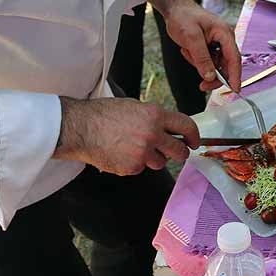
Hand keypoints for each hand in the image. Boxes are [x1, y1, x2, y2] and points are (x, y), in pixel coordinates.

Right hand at [54, 97, 197, 173]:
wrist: (80, 128)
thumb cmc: (104, 114)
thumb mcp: (134, 107)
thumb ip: (154, 118)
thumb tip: (169, 127)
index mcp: (155, 116)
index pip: (186, 126)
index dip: (194, 136)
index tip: (195, 142)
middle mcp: (152, 134)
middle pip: (179, 151)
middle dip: (180, 153)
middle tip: (176, 152)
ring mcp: (142, 153)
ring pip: (160, 162)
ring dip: (153, 158)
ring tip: (135, 148)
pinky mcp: (131, 167)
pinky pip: (141, 168)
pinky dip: (134, 164)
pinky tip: (121, 153)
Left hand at [149, 0, 240, 92]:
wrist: (175, 9)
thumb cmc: (183, 17)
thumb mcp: (191, 38)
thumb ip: (202, 58)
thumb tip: (210, 76)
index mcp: (224, 33)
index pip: (234, 58)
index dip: (235, 76)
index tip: (235, 90)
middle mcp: (225, 39)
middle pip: (226, 65)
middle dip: (214, 75)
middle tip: (202, 85)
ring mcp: (218, 43)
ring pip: (216, 65)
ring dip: (201, 65)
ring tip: (188, 52)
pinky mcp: (211, 46)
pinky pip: (209, 61)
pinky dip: (198, 61)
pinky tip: (188, 51)